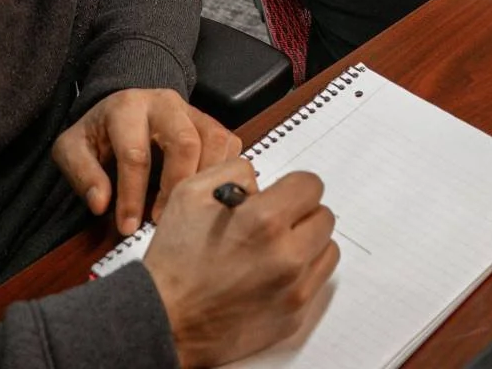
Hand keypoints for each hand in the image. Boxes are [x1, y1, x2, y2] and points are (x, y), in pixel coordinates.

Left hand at [51, 88, 240, 234]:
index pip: (135, 153)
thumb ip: (82, 174)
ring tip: (188, 209)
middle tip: (164, 219)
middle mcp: (164, 103)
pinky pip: (229, 143)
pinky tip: (207, 193)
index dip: (132, 194)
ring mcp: (192, 110)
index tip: (128, 226)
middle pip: (185, 142)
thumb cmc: (98, 133)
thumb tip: (101, 203)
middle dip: (176, 187)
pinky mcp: (210, 122)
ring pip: (214, 140)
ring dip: (205, 180)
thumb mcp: (72, 149)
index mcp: (127, 107)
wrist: (121, 109)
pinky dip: (224, 170)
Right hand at [144, 159, 339, 368]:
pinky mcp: (294, 316)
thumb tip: (261, 182)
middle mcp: (288, 256)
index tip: (280, 195)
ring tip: (275, 248)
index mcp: (265, 220)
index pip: (311, 185)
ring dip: (306, 243)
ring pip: (326, 249)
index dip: (292, 187)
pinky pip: (316, 282)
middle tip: (275, 222)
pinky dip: (301, 274)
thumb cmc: (174, 261)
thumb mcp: (190, 193)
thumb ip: (234, 171)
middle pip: (324, 217)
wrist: (165, 321)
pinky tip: (273, 274)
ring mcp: (294, 290)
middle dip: (301, 214)